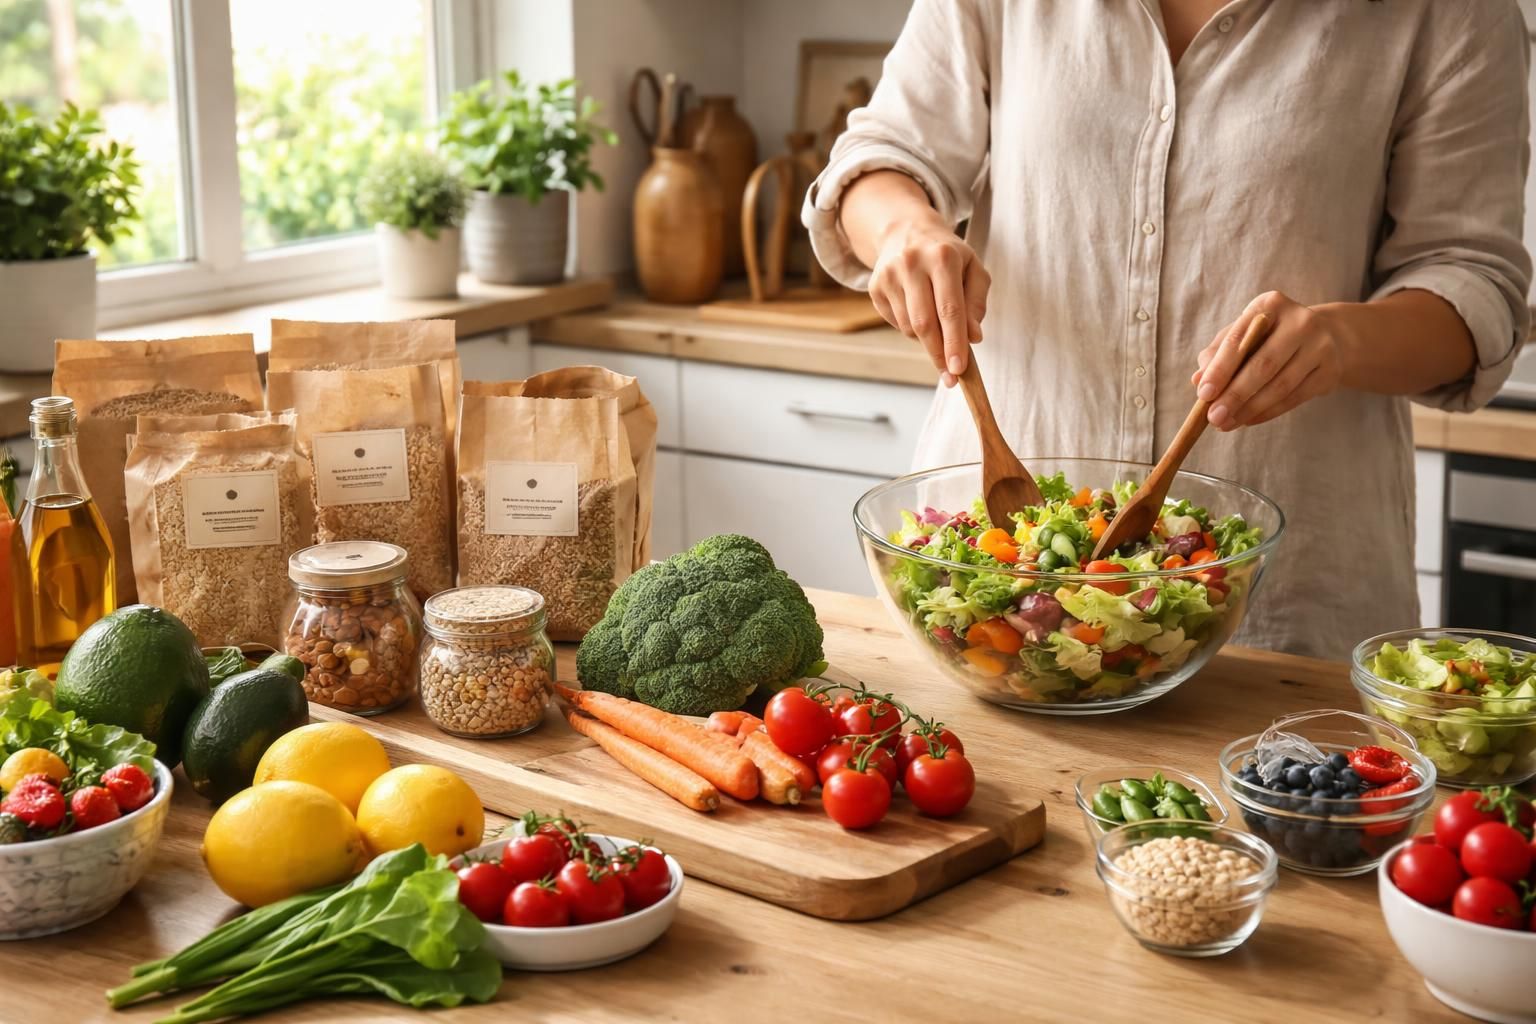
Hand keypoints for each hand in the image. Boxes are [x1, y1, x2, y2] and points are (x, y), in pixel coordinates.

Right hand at [867, 214, 990, 386]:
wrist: (906, 230)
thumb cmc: (948, 255)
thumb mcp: (973, 269)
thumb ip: (976, 303)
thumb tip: (973, 337)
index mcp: (942, 256)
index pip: (950, 309)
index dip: (954, 343)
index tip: (959, 369)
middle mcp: (911, 263)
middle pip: (925, 323)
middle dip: (939, 353)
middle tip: (951, 375)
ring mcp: (889, 275)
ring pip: (909, 327)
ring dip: (927, 340)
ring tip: (938, 326)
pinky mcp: (874, 287)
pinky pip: (896, 323)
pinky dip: (911, 328)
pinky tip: (918, 310)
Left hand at [1193, 291, 1345, 429]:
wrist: (1326, 337)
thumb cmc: (1270, 336)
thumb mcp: (1243, 335)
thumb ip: (1218, 353)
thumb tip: (1197, 379)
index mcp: (1270, 304)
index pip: (1240, 339)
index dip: (1220, 369)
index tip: (1203, 393)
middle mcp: (1300, 321)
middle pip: (1263, 365)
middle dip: (1235, 395)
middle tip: (1213, 417)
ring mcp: (1320, 345)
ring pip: (1280, 385)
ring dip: (1250, 409)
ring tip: (1226, 424)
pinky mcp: (1330, 370)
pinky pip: (1295, 398)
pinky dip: (1268, 412)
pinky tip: (1248, 420)